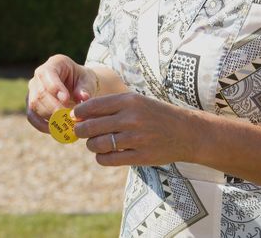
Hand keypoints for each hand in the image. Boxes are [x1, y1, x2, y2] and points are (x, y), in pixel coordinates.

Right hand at [26, 55, 99, 133]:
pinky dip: (41, 125)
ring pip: (34, 105)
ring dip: (49, 117)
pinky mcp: (31, 103)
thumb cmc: (83, 81)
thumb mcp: (88, 81)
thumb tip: (83, 98)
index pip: (48, 74)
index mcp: (54, 63)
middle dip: (54, 107)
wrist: (77, 86)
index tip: (67, 100)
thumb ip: (85, 88)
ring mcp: (33, 89)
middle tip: (68, 118)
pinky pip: (31, 116)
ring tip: (64, 126)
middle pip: (40, 92)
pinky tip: (54, 131)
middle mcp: (39, 75)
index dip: (55, 88)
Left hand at [71, 92, 198, 166]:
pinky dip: (101, 157)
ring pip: (98, 144)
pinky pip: (109, 159)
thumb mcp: (136, 102)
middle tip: (79, 132)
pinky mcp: (140, 157)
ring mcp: (136, 138)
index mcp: (129, 100)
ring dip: (91, 145)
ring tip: (94, 143)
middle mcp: (131, 118)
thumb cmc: (155, 114)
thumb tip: (80, 114)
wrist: (186, 132)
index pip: (93, 106)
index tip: (74, 117)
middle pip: (91, 127)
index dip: (78, 113)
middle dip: (80, 131)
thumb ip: (110, 106)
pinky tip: (104, 154)